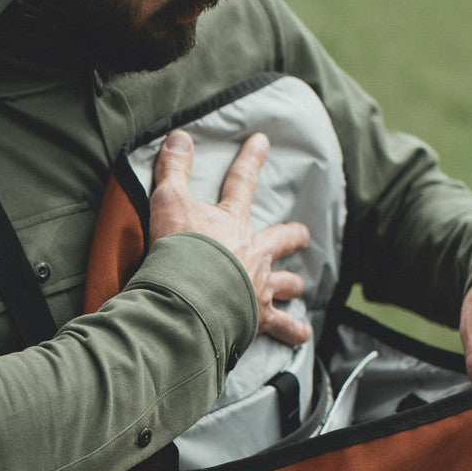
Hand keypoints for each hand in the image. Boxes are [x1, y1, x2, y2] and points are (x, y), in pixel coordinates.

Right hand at [149, 129, 311, 345]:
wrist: (189, 296)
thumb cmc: (178, 250)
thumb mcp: (168, 203)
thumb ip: (173, 170)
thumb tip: (179, 135)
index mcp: (233, 222)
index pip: (241, 182)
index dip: (250, 159)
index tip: (261, 141)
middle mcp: (254, 251)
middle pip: (281, 237)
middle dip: (292, 235)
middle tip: (302, 234)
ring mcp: (259, 284)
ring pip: (286, 282)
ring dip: (292, 284)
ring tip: (297, 287)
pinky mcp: (259, 315)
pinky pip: (282, 325)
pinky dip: (293, 330)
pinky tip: (303, 335)